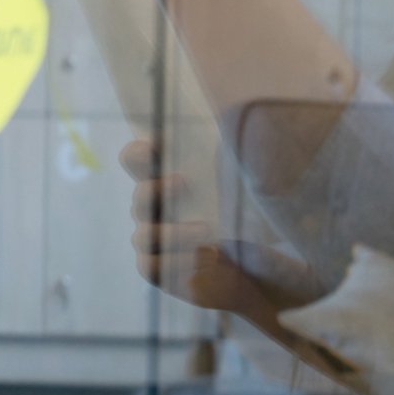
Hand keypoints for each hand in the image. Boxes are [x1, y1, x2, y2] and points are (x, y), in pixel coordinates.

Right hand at [119, 138, 233, 307]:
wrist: (258, 272)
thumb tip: (233, 122)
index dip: (138, 153)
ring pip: (144, 235)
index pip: (134, 161)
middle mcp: (153, 211)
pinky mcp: (158, 272)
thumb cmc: (245, 221)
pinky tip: (205, 257)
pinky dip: (177, 260)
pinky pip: (153, 265)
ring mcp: (153, 242)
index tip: (157, 145)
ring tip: (207, 232)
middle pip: (139, 197)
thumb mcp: (240, 184)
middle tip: (183, 182)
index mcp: (164, 182)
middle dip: (156, 189)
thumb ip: (230, 157)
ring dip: (175, 231)